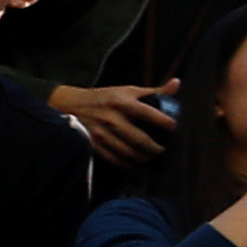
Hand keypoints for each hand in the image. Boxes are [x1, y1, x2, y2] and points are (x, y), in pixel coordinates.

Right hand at [56, 82, 177, 169]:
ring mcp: (101, 133)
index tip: (174, 128)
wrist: (70, 104)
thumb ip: (154, 91)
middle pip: (140, 139)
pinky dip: (127, 163)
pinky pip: (114, 159)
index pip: (149, 113)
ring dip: (143, 157)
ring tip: (150, 156)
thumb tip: (176, 84)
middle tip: (163, 149)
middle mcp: (112, 118)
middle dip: (155, 147)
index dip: (165, 122)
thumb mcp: (128, 91)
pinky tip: (134, 162)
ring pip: (128, 152)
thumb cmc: (104, 98)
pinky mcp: (92, 144)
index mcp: (122, 102)